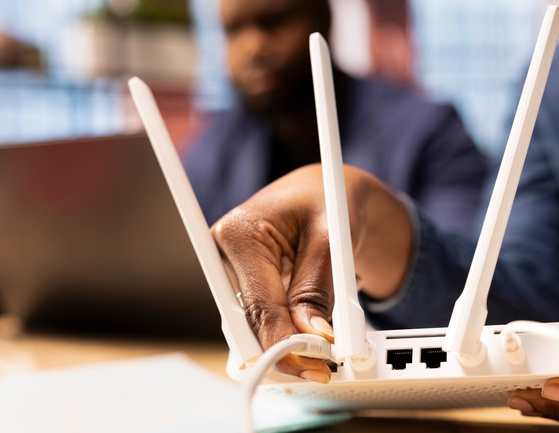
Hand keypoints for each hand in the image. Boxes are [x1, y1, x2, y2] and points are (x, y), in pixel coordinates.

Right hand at [211, 164, 411, 381]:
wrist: (327, 193)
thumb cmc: (330, 198)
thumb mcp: (332, 237)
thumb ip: (318, 287)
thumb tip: (313, 336)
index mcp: (238, 234)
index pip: (259, 303)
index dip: (284, 340)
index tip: (312, 362)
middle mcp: (226, 256)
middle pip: (251, 321)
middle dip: (286, 347)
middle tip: (322, 366)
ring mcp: (234, 274)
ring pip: (258, 327)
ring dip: (291, 341)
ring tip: (328, 347)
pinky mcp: (248, 287)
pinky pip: (266, 321)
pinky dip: (291, 332)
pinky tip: (314, 334)